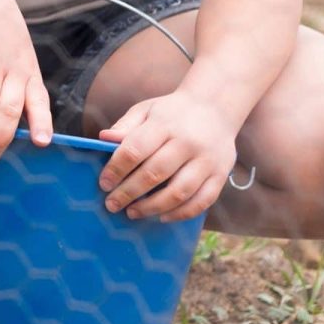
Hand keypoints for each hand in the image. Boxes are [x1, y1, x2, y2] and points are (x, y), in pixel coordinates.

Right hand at [0, 0, 52, 159]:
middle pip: (10, 109)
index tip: (41, 143)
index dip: (41, 122)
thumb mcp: (21, 58)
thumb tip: (10, 124)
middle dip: (0, 136)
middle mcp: (13, 70)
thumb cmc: (3, 36)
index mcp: (30, 73)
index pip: (40, 101)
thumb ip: (18, 87)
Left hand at [97, 88, 240, 221]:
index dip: (116, 169)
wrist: (215, 107)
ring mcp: (207, 161)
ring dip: (152, 207)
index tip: (103, 184)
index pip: (135, 150)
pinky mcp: (221, 175)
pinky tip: (162, 216)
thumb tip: (102, 139)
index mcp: (165, 124)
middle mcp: (188, 143)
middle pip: (154, 174)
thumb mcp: (147, 110)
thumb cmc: (172, 112)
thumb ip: (126, 126)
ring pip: (179, 192)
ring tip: (133, 213)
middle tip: (112, 204)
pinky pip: (202, 201)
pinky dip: (181, 213)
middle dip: (129, 192)